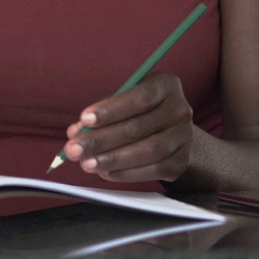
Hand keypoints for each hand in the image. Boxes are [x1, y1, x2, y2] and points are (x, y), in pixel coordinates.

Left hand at [63, 72, 193, 182]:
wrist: (172, 133)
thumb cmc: (139, 112)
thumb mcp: (121, 103)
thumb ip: (99, 115)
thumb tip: (75, 132)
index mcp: (165, 85)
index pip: (139, 97)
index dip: (111, 109)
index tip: (85, 119)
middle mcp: (179, 109)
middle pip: (138, 127)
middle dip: (101, 140)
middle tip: (74, 149)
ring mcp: (184, 137)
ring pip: (146, 151)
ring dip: (112, 159)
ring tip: (86, 164)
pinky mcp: (181, 162)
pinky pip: (153, 170)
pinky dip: (126, 173)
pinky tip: (105, 172)